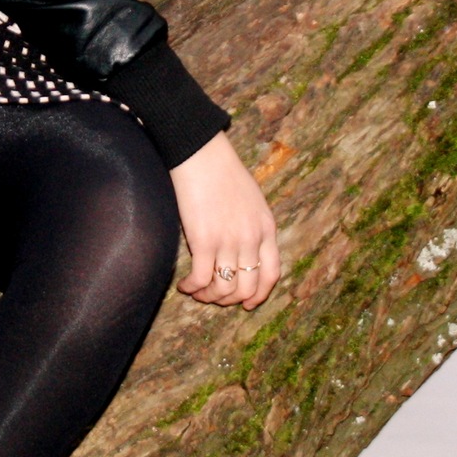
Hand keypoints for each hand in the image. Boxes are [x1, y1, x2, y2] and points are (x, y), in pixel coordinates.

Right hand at [170, 132, 279, 307]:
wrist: (201, 153)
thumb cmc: (222, 171)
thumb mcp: (252, 200)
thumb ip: (253, 226)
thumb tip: (244, 251)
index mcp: (266, 227)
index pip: (272, 273)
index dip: (259, 295)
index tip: (246, 303)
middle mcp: (251, 238)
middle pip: (247, 287)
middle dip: (229, 299)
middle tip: (213, 297)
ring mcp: (229, 241)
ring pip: (224, 289)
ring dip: (209, 297)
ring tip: (196, 292)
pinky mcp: (204, 241)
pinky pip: (201, 280)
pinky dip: (192, 288)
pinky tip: (184, 286)